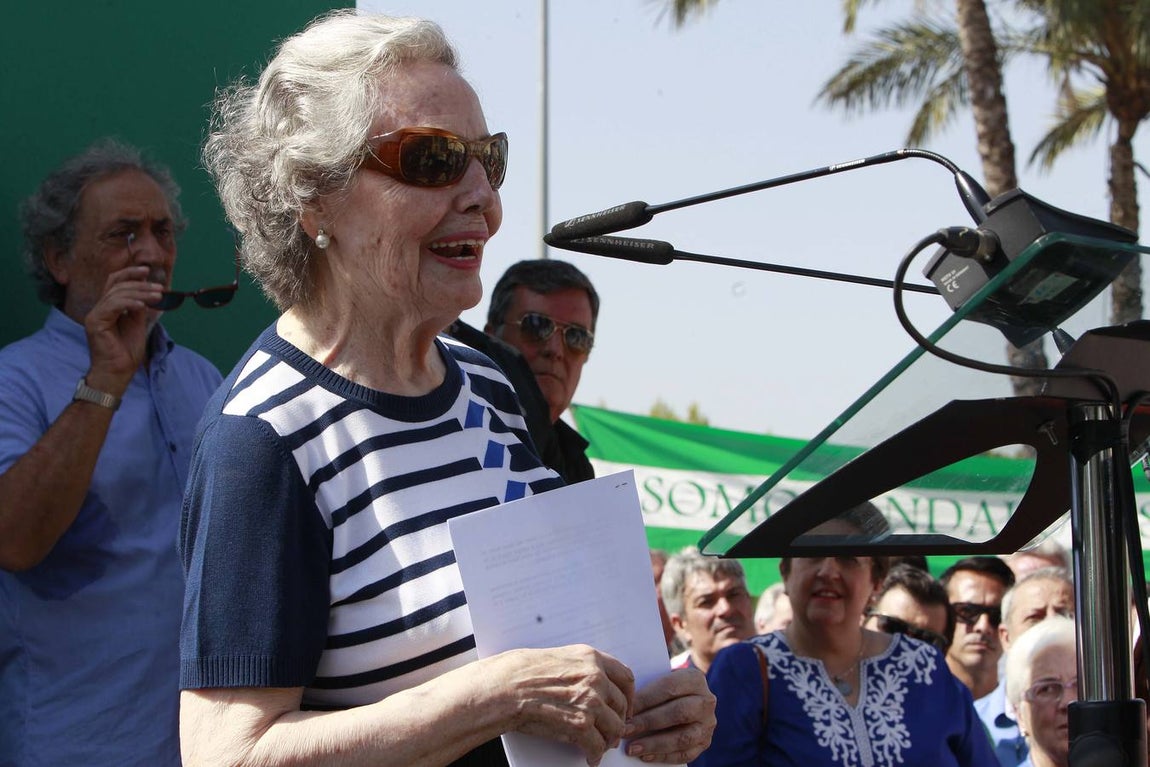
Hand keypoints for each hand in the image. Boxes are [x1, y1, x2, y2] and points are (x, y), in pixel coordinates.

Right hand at [83, 265, 163, 392]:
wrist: (118, 371)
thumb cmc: (127, 351)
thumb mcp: (137, 324)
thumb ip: (138, 307)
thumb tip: (146, 292)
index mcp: (107, 307)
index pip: (114, 282)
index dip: (129, 273)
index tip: (146, 271)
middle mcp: (98, 308)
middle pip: (118, 286)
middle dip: (141, 285)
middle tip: (160, 288)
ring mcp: (95, 315)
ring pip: (117, 294)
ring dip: (140, 293)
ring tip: (158, 296)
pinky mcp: (95, 322)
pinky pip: (113, 305)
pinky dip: (129, 303)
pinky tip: (143, 306)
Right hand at [494, 645, 634, 765]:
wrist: (506, 688)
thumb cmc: (523, 672)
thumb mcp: (560, 658)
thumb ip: (582, 669)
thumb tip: (594, 686)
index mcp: (591, 658)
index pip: (625, 677)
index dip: (628, 696)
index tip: (625, 706)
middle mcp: (595, 678)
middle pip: (621, 705)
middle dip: (618, 721)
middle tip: (613, 731)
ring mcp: (590, 701)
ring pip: (615, 727)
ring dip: (608, 740)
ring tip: (601, 746)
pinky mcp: (581, 725)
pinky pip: (597, 745)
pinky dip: (595, 755)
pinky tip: (590, 758)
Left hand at [623, 668, 715, 762]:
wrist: (685, 699)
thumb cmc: (663, 689)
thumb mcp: (659, 679)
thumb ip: (645, 684)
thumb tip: (623, 698)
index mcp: (695, 679)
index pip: (669, 687)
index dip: (645, 699)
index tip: (625, 709)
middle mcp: (706, 701)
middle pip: (678, 712)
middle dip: (648, 722)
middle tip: (625, 729)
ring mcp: (708, 725)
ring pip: (683, 737)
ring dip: (654, 744)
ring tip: (632, 748)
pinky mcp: (705, 743)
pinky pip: (685, 754)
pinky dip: (663, 756)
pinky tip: (645, 756)